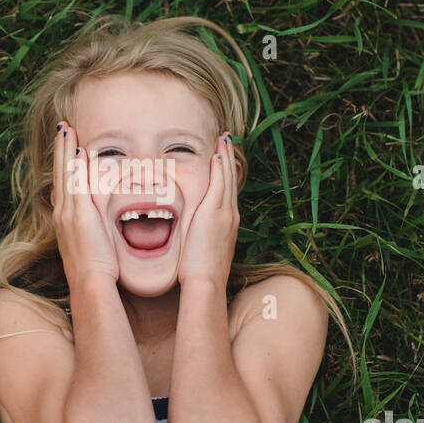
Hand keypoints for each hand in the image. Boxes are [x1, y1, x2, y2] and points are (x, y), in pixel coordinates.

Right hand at [51, 121, 119, 286]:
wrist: (90, 282)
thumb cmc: (94, 269)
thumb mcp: (89, 244)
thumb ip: (90, 228)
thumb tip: (94, 219)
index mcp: (65, 218)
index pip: (63, 183)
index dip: (64, 163)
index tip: (67, 146)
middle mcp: (62, 212)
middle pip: (60, 172)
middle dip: (61, 149)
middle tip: (62, 127)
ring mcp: (68, 212)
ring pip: (65, 173)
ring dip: (65, 149)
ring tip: (66, 129)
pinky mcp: (79, 214)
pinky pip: (75, 183)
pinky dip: (75, 165)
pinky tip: (78, 149)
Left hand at [177, 132, 239, 287]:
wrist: (206, 283)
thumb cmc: (200, 273)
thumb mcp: (203, 251)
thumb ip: (200, 238)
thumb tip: (192, 235)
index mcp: (228, 223)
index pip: (227, 192)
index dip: (226, 174)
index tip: (223, 159)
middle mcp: (230, 215)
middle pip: (231, 180)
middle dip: (229, 159)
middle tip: (227, 140)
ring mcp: (225, 213)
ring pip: (227, 178)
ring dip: (226, 157)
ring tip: (224, 139)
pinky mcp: (215, 213)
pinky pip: (220, 184)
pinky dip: (220, 167)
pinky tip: (218, 153)